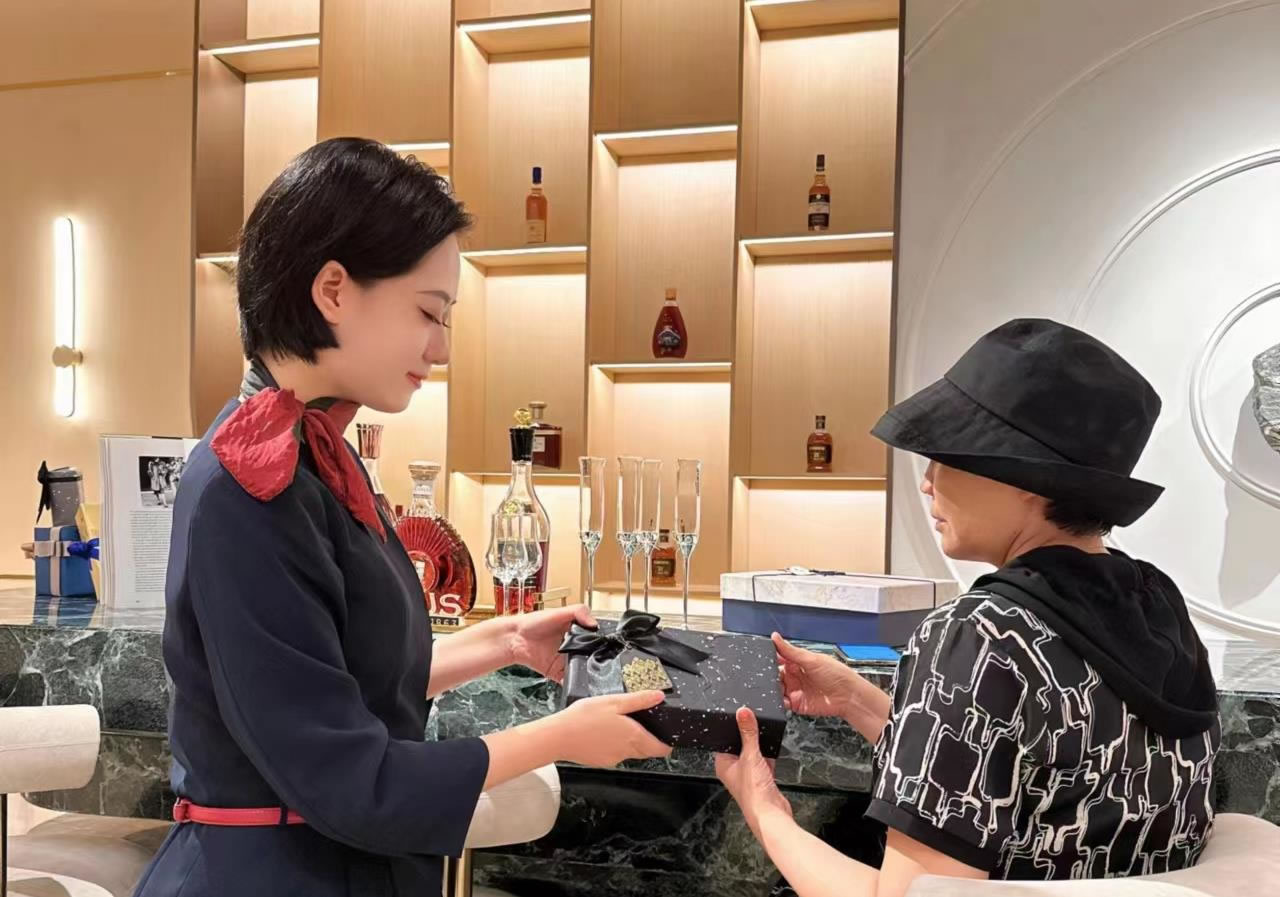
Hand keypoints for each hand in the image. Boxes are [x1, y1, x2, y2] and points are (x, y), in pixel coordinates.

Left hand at [506, 604, 595, 682]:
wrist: (514, 638)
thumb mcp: (559, 612)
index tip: (605, 645)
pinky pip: (568, 680)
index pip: (593, 639)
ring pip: (581, 670)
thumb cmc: (533, 622)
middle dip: (594, 660)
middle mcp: (572, 648)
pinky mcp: (557, 673)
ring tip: (588, 670)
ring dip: (585, 672)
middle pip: (590, 657)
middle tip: (597, 659)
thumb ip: (578, 612)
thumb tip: (594, 623)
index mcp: (576, 632)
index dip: (599, 642)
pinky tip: (575, 680)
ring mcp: (565, 661)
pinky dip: (572, 683)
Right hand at [553, 690, 672, 766]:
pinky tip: (603, 732)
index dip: (666, 743)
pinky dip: (615, 745)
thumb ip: (639, 700)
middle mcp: (626, 752)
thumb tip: (659, 696)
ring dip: (630, 741)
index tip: (667, 735)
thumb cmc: (584, 717)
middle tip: (643, 723)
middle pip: (647, 751)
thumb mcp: (614, 702)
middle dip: (649, 740)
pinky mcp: (601, 761)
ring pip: (630, 752)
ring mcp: (613, 759)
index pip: (660, 749)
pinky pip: (615, 754)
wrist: (558, 737)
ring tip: (618, 724)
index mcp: (634, 736)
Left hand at [715, 707, 792, 839]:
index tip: (739, 715)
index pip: (724, 740)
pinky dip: (769, 756)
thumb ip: (748, 732)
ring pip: (753, 753)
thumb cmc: (753, 793)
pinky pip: (764, 761)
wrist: (771, 814)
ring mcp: (748, 775)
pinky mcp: (761, 779)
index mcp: (723, 764)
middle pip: (740, 745)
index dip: (731, 728)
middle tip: (754, 722)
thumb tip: (743, 713)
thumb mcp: (750, 755)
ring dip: (759, 746)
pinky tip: (773, 750)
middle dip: (748, 736)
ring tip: (765, 736)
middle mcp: (733, 770)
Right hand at [774, 632, 861, 718]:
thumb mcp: (812, 659)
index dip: (771, 658)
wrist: (848, 696)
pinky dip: (778, 701)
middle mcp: (796, 676)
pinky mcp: (797, 704)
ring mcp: (796, 690)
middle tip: (772, 674)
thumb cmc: (837, 675)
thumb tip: (775, 637)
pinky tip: (781, 697)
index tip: (764, 658)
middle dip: (771, 675)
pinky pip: (782, 703)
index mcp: (799, 662)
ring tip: (777, 686)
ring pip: (776, 689)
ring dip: (773, 688)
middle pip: (775, 674)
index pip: (779, 658)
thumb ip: (791, 651)